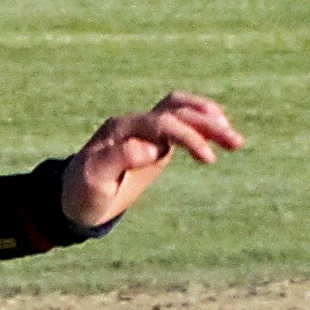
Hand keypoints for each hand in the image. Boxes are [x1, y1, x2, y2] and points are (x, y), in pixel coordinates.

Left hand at [58, 91, 244, 230]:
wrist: (74, 199)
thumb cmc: (81, 193)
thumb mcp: (93, 181)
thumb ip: (117, 160)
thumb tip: (151, 148)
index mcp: (120, 130)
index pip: (162, 122)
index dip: (188, 136)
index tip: (209, 160)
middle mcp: (134, 124)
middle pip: (176, 110)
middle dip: (207, 123)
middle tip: (235, 142)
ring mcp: (144, 130)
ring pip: (181, 111)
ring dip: (209, 119)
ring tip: (235, 140)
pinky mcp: (153, 140)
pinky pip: (181, 121)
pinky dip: (201, 124)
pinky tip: (220, 135)